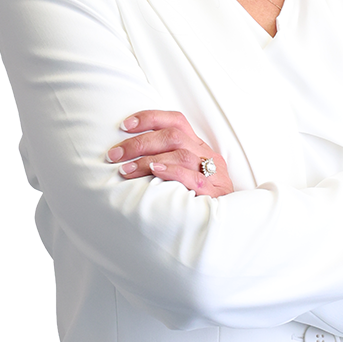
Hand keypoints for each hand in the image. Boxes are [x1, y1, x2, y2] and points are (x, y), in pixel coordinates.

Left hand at [107, 110, 233, 196]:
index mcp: (199, 147)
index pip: (176, 121)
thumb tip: (127, 156)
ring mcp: (213, 174)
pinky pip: (193, 178)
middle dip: (139, 143)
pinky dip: (172, 172)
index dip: (150, 118)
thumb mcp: (184, 174)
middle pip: (173, 136)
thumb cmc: (198, 198)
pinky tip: (154, 172)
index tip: (124, 125)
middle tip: (114, 155)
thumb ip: (165, 161)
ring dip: (147, 160)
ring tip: (125, 170)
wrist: (228, 223)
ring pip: (180, 155)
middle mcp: (207, 155)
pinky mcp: (214, 193)